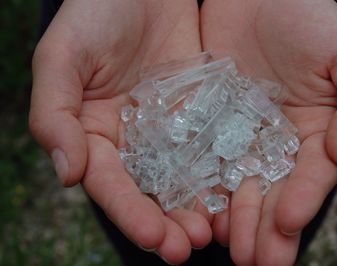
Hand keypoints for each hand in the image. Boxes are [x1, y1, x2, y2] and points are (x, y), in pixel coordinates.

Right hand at [30, 0, 210, 262]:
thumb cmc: (95, 13)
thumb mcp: (62, 58)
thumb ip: (55, 115)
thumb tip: (68, 176)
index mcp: (96, 135)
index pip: (112, 185)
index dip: (131, 213)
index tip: (155, 238)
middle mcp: (134, 141)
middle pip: (151, 192)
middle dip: (169, 223)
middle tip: (190, 248)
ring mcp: (170, 130)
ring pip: (184, 178)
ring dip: (198, 208)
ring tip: (215, 233)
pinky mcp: (201, 113)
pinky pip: (213, 147)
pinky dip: (222, 173)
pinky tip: (237, 194)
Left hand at [201, 0, 336, 263]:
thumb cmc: (309, 19)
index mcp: (313, 133)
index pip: (309, 176)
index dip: (301, 201)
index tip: (286, 225)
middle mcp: (276, 143)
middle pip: (272, 193)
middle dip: (265, 229)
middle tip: (255, 262)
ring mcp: (239, 137)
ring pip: (236, 185)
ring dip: (233, 219)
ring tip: (228, 249)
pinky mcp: (207, 125)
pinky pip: (203, 160)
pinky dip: (201, 187)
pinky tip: (197, 211)